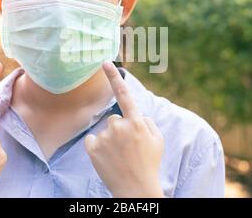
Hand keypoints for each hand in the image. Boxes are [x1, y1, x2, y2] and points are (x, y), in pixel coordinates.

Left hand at [84, 62, 164, 197]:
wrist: (136, 189)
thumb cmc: (149, 164)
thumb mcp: (158, 141)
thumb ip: (148, 122)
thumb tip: (138, 115)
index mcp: (137, 122)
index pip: (124, 94)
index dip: (114, 77)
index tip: (104, 62)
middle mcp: (120, 126)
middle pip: (114, 118)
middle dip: (119, 129)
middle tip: (127, 148)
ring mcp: (105, 137)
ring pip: (104, 130)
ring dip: (109, 140)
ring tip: (119, 156)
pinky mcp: (93, 148)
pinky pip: (92, 140)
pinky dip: (97, 148)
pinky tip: (107, 158)